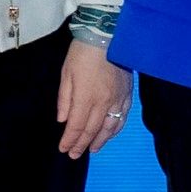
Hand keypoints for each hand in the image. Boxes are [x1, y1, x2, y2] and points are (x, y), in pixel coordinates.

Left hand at [54, 36, 131, 159]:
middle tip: (75, 155)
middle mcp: (103, 102)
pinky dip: (116, 128)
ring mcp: (118, 99)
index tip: (64, 149)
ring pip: (110, 126)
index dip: (70, 140)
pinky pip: (123, 116)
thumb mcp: (65, 75)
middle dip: (82, 144)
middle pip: (93, 130)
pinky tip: (111, 132)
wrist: (107, 36)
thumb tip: (63, 120)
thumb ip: (65, 99)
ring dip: (101, 140)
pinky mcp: (127, 94)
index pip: (76, 126)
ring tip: (93, 148)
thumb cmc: (81, 54)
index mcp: (85, 98)